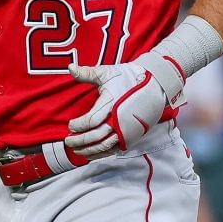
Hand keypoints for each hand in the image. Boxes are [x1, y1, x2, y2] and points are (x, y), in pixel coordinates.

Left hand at [64, 57, 180, 158]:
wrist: (154, 85)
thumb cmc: (128, 78)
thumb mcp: (107, 73)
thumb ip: (87, 73)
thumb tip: (70, 67)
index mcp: (112, 103)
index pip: (91, 120)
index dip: (78, 125)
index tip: (70, 125)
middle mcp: (120, 119)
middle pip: (96, 136)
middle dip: (79, 140)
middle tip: (68, 140)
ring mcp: (126, 130)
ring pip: (104, 146)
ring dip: (88, 150)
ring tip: (76, 149)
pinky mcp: (130, 136)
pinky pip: (113, 150)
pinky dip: (100, 154)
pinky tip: (89, 154)